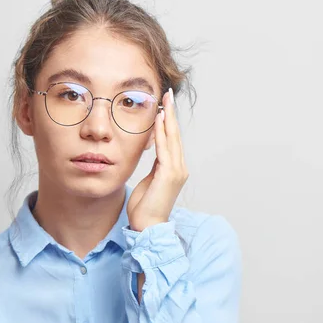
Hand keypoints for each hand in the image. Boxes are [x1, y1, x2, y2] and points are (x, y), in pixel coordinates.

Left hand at [126, 88, 188, 302]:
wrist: (147, 228)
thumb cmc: (144, 209)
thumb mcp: (147, 182)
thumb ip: (151, 167)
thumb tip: (149, 153)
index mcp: (172, 169)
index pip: (170, 140)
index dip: (168, 121)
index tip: (163, 105)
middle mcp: (178, 167)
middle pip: (174, 135)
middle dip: (170, 113)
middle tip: (167, 94)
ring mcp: (176, 171)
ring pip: (172, 139)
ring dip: (168, 118)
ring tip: (165, 101)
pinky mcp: (170, 175)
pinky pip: (165, 149)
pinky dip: (163, 134)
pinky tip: (159, 120)